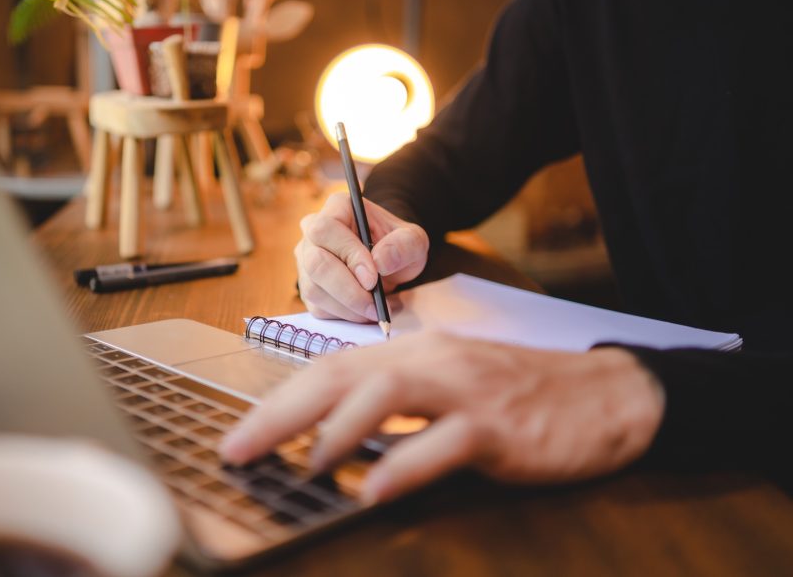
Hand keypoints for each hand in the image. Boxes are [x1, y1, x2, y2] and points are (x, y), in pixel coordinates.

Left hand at [219, 331, 664, 503]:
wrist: (604, 395)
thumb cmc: (515, 394)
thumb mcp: (447, 389)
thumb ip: (394, 407)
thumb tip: (329, 438)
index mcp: (412, 353)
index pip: (329, 370)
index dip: (278, 403)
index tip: (238, 436)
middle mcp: (431, 361)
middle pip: (342, 376)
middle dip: (282, 413)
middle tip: (237, 450)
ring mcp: (465, 390)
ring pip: (388, 394)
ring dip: (337, 430)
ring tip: (302, 464)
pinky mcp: (499, 425)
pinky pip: (444, 442)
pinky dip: (405, 464)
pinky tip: (375, 490)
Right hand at [295, 193, 428, 321]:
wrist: (389, 262)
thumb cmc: (398, 245)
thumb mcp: (413, 240)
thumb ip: (403, 245)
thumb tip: (380, 262)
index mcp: (338, 208)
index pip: (326, 230)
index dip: (348, 255)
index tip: (373, 279)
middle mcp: (313, 231)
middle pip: (315, 262)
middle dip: (347, 290)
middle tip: (375, 306)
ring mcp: (306, 259)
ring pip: (314, 289)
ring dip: (348, 307)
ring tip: (377, 310)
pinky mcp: (308, 286)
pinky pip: (317, 307)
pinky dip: (344, 315)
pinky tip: (365, 312)